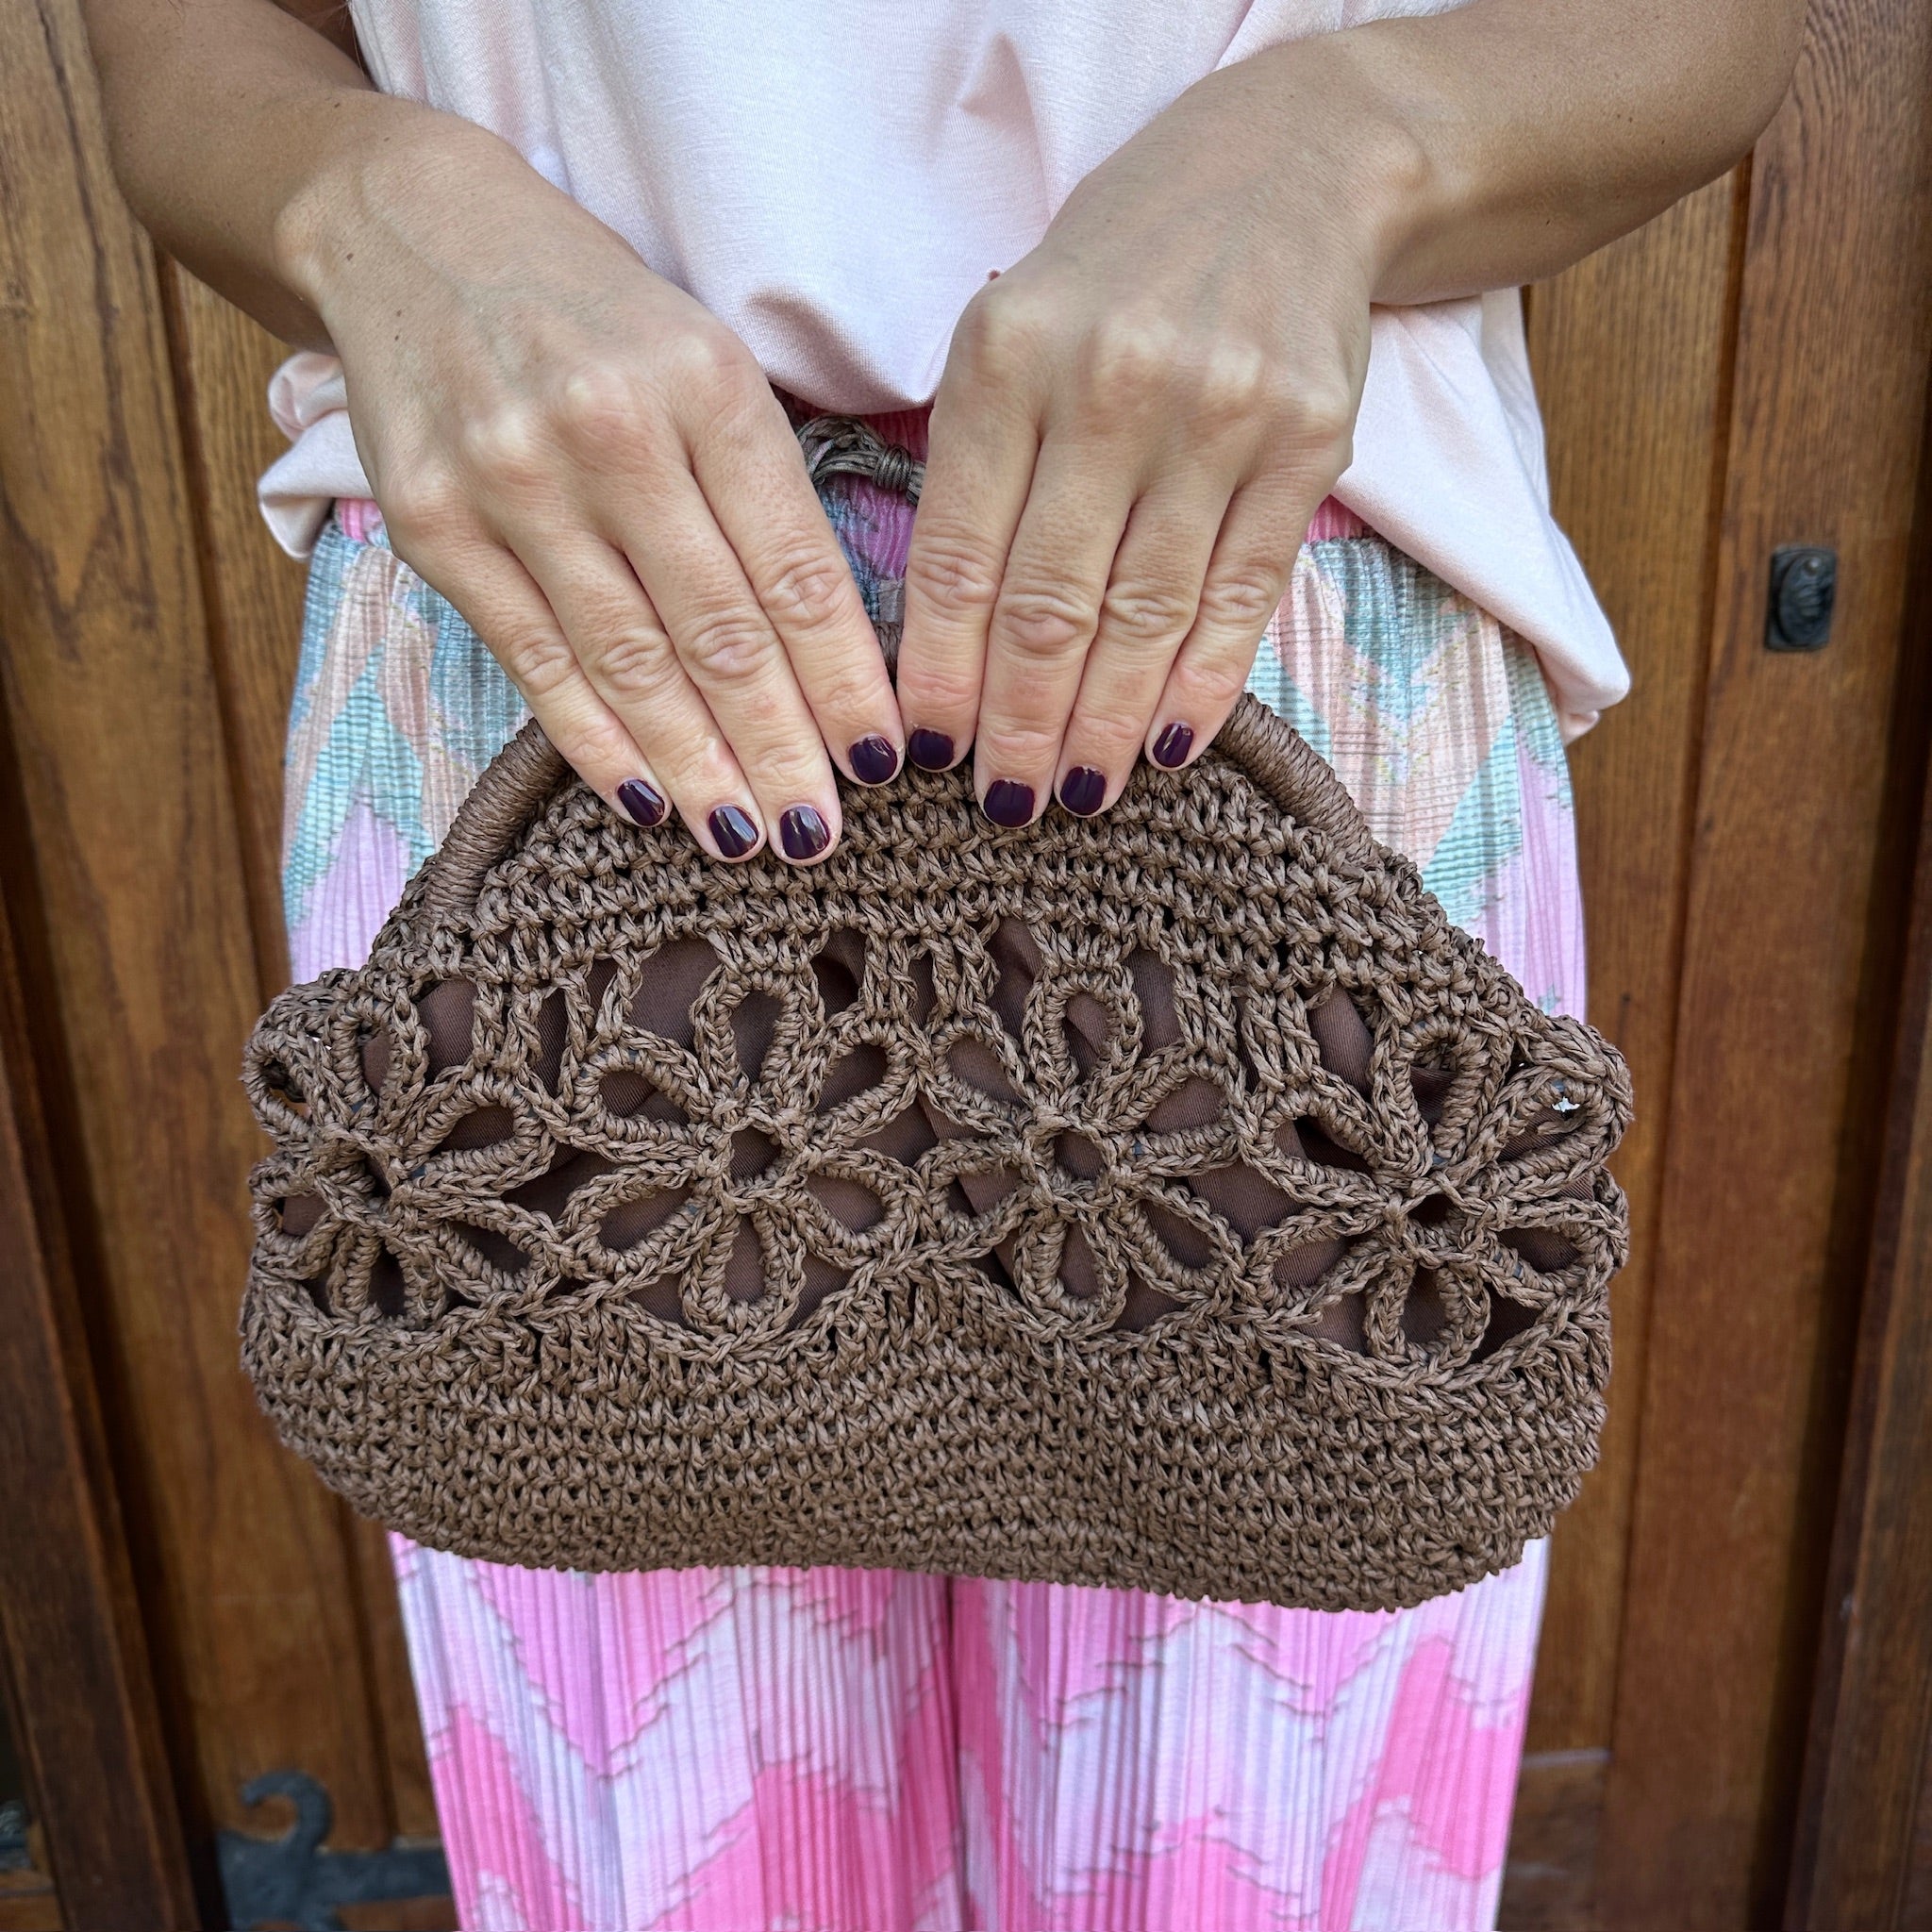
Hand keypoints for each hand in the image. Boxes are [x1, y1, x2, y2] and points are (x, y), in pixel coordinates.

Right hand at [288, 116, 902, 862]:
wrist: (412, 234)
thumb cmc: (595, 317)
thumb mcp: (704, 362)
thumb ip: (762, 490)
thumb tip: (829, 650)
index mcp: (707, 385)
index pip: (794, 568)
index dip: (842, 678)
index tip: (882, 758)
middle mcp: (611, 431)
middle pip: (718, 629)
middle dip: (780, 746)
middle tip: (820, 833)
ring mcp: (511, 481)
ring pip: (628, 660)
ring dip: (696, 765)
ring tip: (747, 837)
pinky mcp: (432, 524)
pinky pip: (533, 661)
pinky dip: (595, 740)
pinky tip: (647, 799)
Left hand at [896, 53, 1395, 820]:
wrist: (1286, 173)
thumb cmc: (1116, 273)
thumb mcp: (1011, 330)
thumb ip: (976, 464)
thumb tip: (943, 642)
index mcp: (1010, 355)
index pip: (964, 552)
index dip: (943, 669)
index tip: (924, 754)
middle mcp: (1114, 384)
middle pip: (1052, 600)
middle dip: (1019, 722)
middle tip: (1003, 803)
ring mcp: (1221, 415)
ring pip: (1147, 614)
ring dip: (1107, 723)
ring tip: (1076, 793)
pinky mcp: (1309, 443)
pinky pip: (1243, 596)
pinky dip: (1201, 684)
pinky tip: (1169, 748)